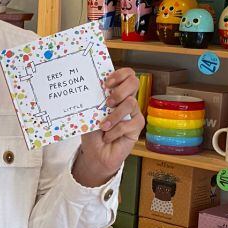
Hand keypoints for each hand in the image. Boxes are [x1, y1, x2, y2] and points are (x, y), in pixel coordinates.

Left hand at [72, 67, 144, 186]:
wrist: (95, 153)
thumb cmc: (93, 132)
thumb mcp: (90, 114)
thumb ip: (94, 101)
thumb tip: (92, 89)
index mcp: (116, 93)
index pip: (127, 74)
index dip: (120, 74)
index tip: (106, 83)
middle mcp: (127, 100)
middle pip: (134, 82)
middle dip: (120, 90)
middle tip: (107, 102)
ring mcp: (134, 113)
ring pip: (130, 103)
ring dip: (114, 115)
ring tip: (103, 126)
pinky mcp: (137, 127)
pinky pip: (129, 124)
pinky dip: (115, 131)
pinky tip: (108, 137)